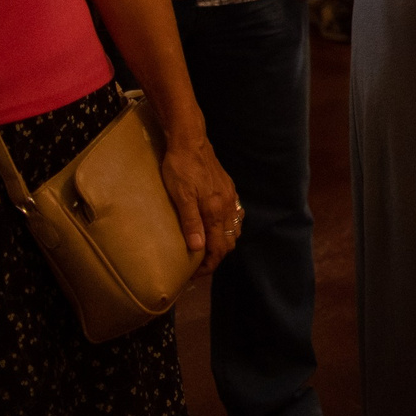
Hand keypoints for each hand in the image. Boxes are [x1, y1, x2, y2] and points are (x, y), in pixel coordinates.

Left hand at [158, 127, 240, 278]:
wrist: (190, 140)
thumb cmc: (180, 168)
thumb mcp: (180, 195)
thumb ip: (190, 222)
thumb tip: (197, 248)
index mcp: (215, 210)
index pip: (218, 248)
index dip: (208, 265)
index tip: (195, 274)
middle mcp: (227, 206)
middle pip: (229, 242)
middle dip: (216, 257)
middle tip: (198, 264)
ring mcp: (230, 197)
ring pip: (234, 229)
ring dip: (223, 243)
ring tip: (206, 248)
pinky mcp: (228, 188)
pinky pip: (235, 215)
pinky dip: (228, 228)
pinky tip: (216, 226)